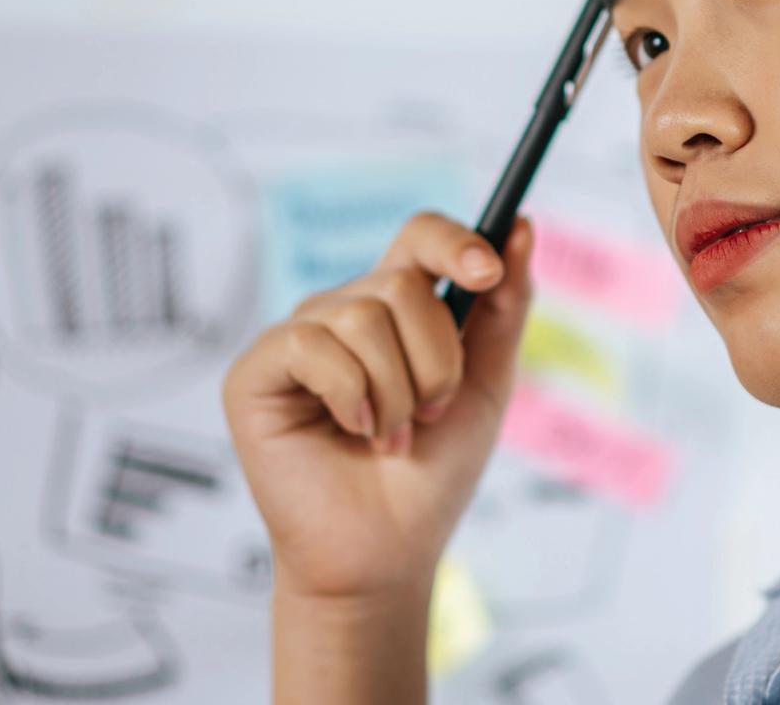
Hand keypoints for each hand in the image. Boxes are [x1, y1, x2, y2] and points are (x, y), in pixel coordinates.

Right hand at [222, 211, 535, 601]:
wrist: (388, 553)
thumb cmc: (431, 475)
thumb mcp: (486, 385)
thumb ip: (505, 308)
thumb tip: (522, 226)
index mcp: (396, 309)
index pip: (419, 237)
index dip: (454, 242)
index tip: (487, 274)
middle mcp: (342, 313)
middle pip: (401, 283)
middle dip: (436, 361)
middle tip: (428, 414)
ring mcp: (297, 339)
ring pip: (362, 316)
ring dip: (396, 392)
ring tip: (389, 437)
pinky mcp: (256, 371)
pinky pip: (311, 345)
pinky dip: (350, 396)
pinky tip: (352, 431)